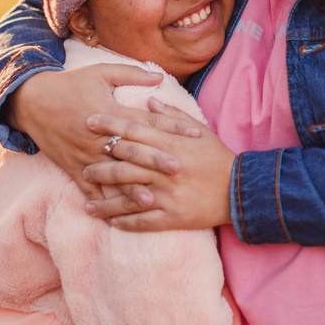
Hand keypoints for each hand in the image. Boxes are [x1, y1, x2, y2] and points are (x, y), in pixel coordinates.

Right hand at [5, 65, 199, 199]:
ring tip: (150, 200)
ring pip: (113, 175)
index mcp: (110, 112)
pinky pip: (89, 189)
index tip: (195, 133)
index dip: (173, 126)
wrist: (32, 102)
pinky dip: (102, 203)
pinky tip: (116, 217)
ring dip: (131, 188)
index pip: (147, 121)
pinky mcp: (74, 168)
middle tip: (179, 168)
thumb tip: (160, 78)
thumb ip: (132, 74)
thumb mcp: (100, 72)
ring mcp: (85, 155)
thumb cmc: (70, 84)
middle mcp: (99, 137)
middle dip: (156, 160)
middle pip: (133, 150)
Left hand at [83, 98, 233, 230]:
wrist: (242, 190)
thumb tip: (149, 102)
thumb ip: (172, 116)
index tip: (89, 120)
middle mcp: (165, 169)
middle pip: (125, 163)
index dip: (109, 125)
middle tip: (82, 164)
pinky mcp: (172, 217)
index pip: (134, 131)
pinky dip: (125, 222)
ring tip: (88, 204)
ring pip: (128, 196)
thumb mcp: (200, 130)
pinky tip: (110, 222)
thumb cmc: (219, 157)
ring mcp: (167, 195)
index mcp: (171, 145)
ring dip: (105, 200)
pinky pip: (143, 221)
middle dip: (100, 163)